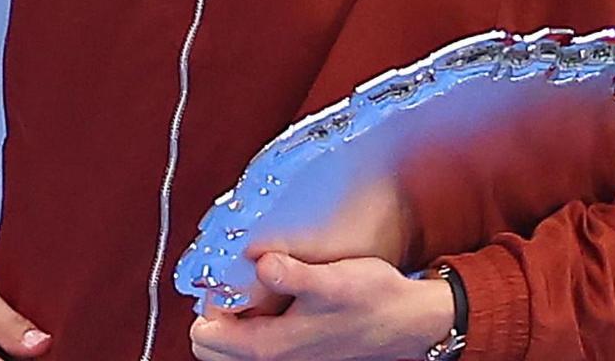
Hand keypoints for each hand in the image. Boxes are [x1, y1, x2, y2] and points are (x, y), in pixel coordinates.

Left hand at [187, 255, 451, 360]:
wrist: (409, 321)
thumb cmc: (373, 301)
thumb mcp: (331, 281)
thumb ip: (291, 275)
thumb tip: (260, 263)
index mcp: (271, 347)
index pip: (205, 335)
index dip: (209, 302)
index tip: (227, 276)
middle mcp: (275, 359)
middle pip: (211, 346)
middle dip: (214, 313)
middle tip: (234, 282)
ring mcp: (286, 357)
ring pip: (231, 348)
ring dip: (233, 318)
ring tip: (253, 288)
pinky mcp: (298, 350)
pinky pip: (255, 343)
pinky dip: (253, 322)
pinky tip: (273, 296)